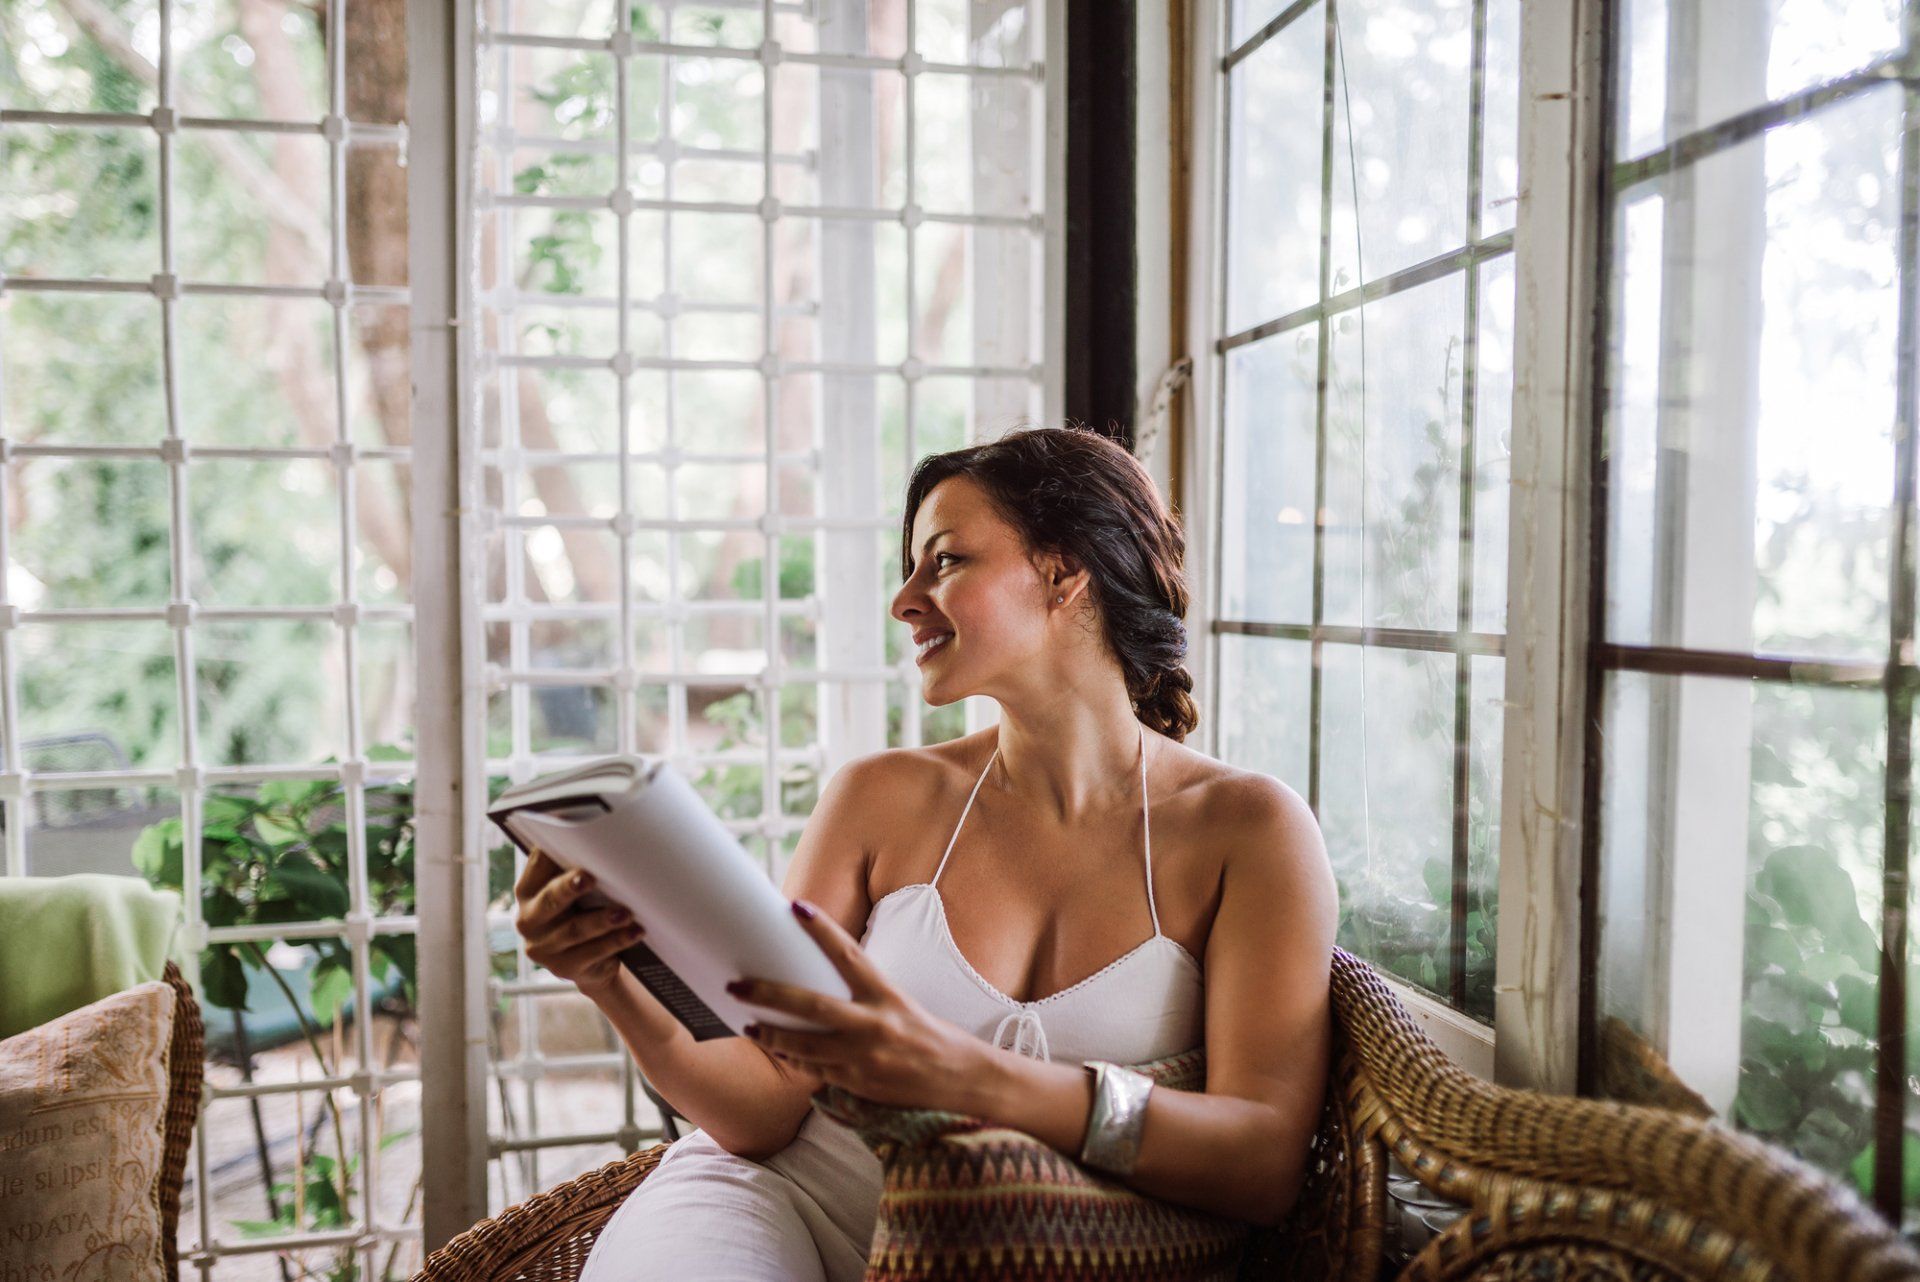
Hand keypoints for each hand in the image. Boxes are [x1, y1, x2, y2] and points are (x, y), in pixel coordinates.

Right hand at [513, 849, 642, 997]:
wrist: (592, 962)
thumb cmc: (584, 912)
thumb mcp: (574, 892)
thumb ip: (575, 870)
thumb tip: (604, 838)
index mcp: (528, 892)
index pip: (537, 867)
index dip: (552, 855)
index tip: (572, 842)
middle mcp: (529, 920)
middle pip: (550, 900)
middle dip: (569, 888)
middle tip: (589, 878)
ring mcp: (544, 948)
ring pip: (575, 930)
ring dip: (602, 920)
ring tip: (626, 912)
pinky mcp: (565, 968)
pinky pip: (593, 953)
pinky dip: (617, 940)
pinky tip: (635, 931)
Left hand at [724, 899, 987, 1112]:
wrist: (962, 1080)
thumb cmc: (931, 1037)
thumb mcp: (901, 1006)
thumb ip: (865, 996)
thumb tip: (825, 984)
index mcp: (888, 996)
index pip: (849, 956)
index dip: (822, 930)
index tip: (796, 906)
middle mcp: (874, 1025)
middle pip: (811, 1006)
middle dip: (769, 994)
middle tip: (737, 985)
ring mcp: (864, 1058)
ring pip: (804, 1045)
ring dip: (772, 1034)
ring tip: (748, 1024)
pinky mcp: (858, 1084)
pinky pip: (816, 1071)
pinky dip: (795, 1060)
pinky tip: (778, 1051)